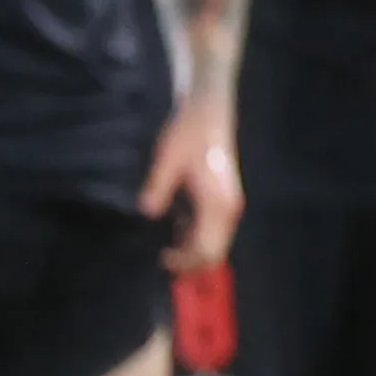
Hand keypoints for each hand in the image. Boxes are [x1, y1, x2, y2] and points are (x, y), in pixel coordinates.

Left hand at [142, 105, 242, 273]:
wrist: (210, 112)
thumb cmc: (189, 134)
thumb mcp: (168, 160)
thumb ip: (158, 187)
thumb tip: (146, 212)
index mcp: (216, 204)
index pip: (207, 250)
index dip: (186, 262)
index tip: (162, 259)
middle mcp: (228, 210)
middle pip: (216, 253)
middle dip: (192, 262)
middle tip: (164, 261)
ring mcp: (229, 205)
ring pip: (217, 243)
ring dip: (195, 250)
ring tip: (168, 249)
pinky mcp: (224, 199)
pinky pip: (214, 230)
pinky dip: (198, 237)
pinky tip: (177, 230)